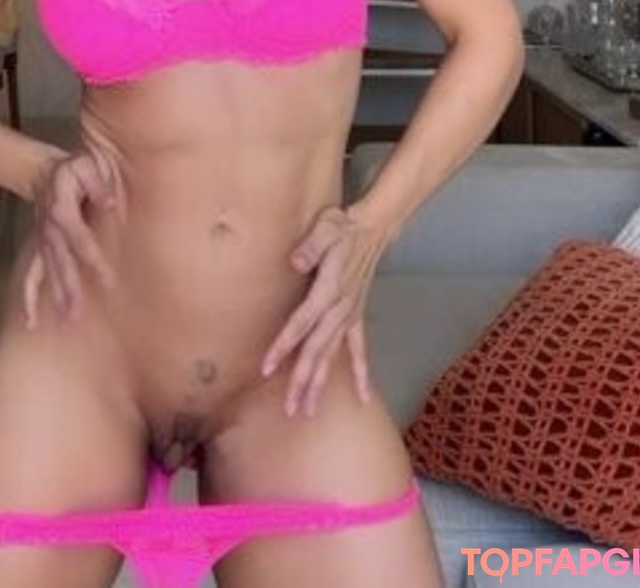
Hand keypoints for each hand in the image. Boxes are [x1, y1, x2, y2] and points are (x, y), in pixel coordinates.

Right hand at [22, 143, 125, 327]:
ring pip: (48, 272)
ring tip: (66, 321)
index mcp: (61, 207)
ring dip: (56, 296)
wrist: (45, 171)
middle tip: (78, 314)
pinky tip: (31, 321)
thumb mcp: (87, 166)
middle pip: (60, 261)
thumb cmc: (73, 169)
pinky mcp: (41, 248)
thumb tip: (111, 204)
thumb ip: (99, 184)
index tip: (108, 281)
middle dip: (70, 288)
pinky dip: (29, 298)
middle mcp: (49, 228)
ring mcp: (43, 240)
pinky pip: (31, 275)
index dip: (92, 259)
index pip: (78, 238)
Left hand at [260, 204, 387, 416]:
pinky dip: (361, 373)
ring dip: (321, 383)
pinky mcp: (357, 315)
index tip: (266, 369)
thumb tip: (294, 261)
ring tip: (308, 411)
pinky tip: (363, 397)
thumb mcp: (326, 228)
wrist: (373, 229)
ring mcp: (349, 316)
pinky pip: (359, 349)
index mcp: (328, 291)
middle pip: (316, 350)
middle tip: (290, 410)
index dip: (283, 346)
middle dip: (302, 381)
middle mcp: (339, 310)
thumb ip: (311, 246)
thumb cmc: (343, 228)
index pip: (301, 324)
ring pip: (332, 356)